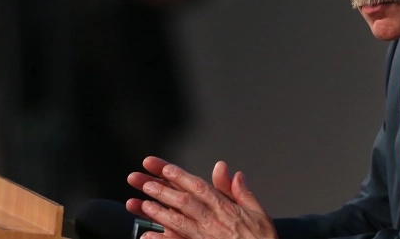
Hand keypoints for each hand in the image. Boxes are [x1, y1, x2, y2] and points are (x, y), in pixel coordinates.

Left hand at [127, 157, 277, 238]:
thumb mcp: (258, 212)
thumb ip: (241, 192)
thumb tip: (231, 172)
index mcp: (226, 209)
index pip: (199, 187)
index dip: (181, 176)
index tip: (165, 168)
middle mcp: (213, 222)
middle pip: (184, 202)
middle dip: (163, 191)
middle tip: (143, 182)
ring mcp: (205, 238)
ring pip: (178, 222)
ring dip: (159, 212)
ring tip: (141, 203)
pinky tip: (147, 237)